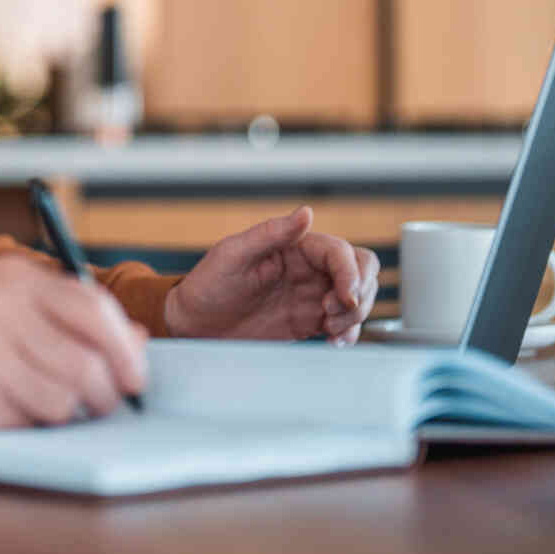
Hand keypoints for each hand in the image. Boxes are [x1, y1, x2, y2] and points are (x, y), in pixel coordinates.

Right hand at [0, 255, 149, 427]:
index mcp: (13, 279)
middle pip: (90, 361)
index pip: (94, 310)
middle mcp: (0, 308)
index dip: (125, 349)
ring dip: (68, 414)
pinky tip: (8, 414)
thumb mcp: (2, 310)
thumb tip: (138, 341)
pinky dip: (32, 426)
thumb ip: (67, 320)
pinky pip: (32, 421)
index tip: (135, 378)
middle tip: (103, 406)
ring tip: (43, 408)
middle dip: (108, 393)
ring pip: (67, 398)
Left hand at [163, 207, 378, 342]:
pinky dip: (349, 333)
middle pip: (360, 270)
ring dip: (356, 315)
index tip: (342, 297)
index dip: (349, 273)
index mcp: (293, 246)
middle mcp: (307, 268)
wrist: (194, 325)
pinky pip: (343, 324)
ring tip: (330, 330)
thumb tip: (306, 212)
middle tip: (334, 314)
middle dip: (360, 292)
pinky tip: (336, 341)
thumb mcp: (232, 254)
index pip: (339, 252)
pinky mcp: (309, 322)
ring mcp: (311, 295)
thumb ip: (270, 233)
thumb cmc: (207, 285)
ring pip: (358, 297)